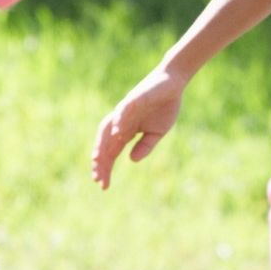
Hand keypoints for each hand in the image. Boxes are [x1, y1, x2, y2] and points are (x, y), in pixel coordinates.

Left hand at [91, 68, 188, 188]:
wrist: (173, 84)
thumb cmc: (164, 107)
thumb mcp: (157, 132)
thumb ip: (145, 146)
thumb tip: (132, 160)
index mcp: (126, 132)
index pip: (111, 153)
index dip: (106, 168)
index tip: (103, 185)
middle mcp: (121, 122)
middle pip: (105, 144)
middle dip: (101, 161)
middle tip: (98, 178)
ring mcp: (124, 111)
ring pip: (107, 128)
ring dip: (101, 143)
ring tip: (98, 159)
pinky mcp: (133, 99)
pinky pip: (122, 111)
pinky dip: (118, 122)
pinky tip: (116, 134)